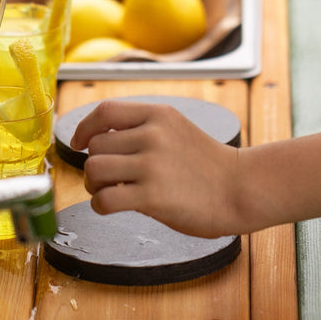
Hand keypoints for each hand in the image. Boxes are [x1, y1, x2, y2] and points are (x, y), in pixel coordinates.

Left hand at [70, 101, 246, 238]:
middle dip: (95, 166)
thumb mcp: (178, 130)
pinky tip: (113, 207)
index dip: (84, 127)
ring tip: (111, 193)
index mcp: (159, 115)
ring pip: (94, 170)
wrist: (242, 188)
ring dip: (95, 186)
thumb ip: (144, 128)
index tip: (78, 142)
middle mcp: (153, 135)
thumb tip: (99, 139)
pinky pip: (104, 199)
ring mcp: (152, 165)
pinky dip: (100, 206)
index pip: (105, 111)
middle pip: (96, 147)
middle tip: (109, 180)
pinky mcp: (152, 196)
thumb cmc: (209, 166)